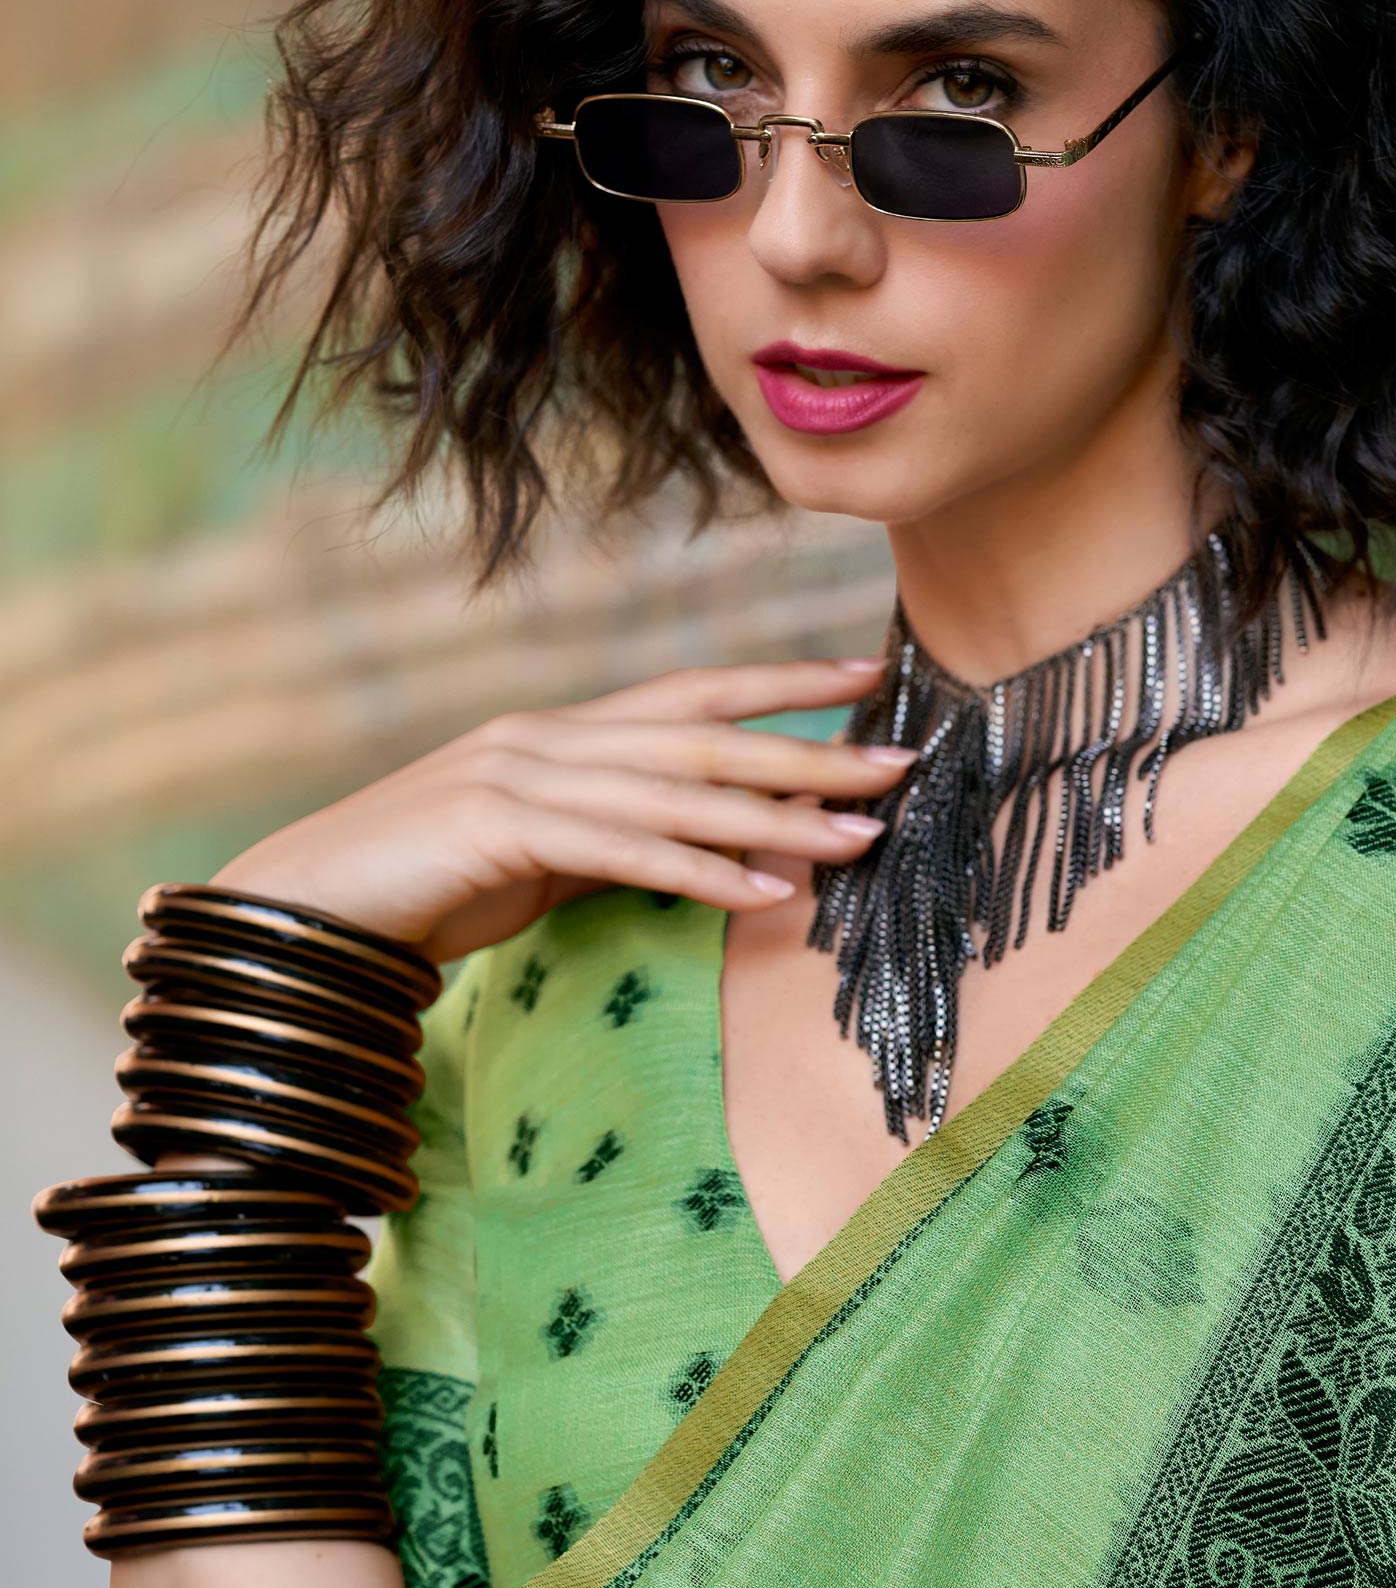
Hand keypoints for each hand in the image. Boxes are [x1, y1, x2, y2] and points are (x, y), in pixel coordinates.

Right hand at [210, 657, 910, 958]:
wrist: (305, 909)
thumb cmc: (427, 888)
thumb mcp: (540, 856)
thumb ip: (617, 840)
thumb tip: (719, 855)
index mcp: (559, 731)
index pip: (689, 692)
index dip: (780, 680)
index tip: (868, 678)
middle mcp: (546, 737)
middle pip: (702, 737)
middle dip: (807, 751)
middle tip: (899, 765)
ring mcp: (518, 777)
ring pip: (674, 793)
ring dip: (775, 820)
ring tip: (858, 841)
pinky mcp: (496, 830)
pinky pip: (622, 851)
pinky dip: (699, 870)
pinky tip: (763, 893)